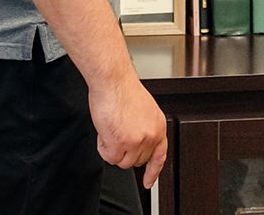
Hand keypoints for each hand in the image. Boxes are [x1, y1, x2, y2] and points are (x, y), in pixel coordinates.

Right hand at [89, 72, 167, 188]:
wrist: (114, 82)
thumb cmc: (124, 91)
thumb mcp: (144, 111)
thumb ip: (145, 129)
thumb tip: (138, 143)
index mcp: (158, 125)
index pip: (159, 155)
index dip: (153, 171)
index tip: (148, 182)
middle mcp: (151, 135)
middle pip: (136, 161)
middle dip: (124, 151)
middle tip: (118, 132)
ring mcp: (138, 141)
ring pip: (122, 162)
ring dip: (113, 149)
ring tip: (112, 128)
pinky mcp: (122, 144)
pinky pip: (109, 158)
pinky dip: (104, 147)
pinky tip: (106, 131)